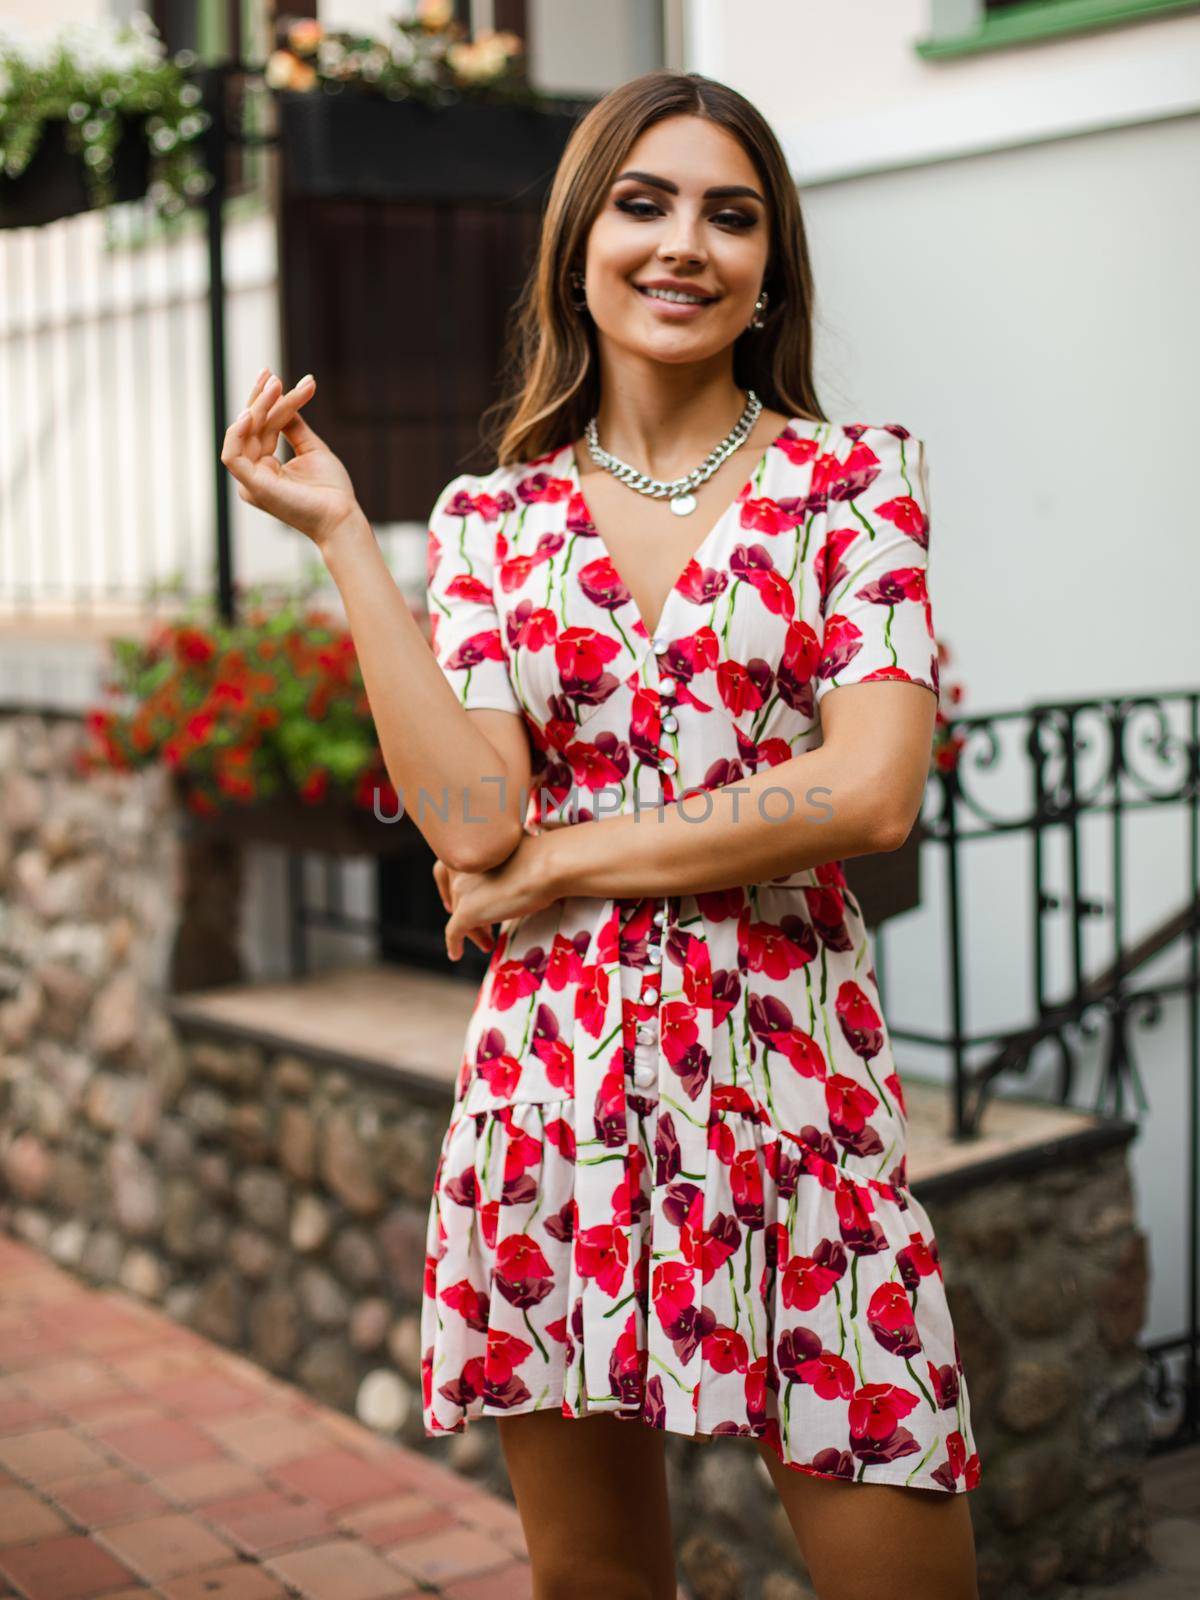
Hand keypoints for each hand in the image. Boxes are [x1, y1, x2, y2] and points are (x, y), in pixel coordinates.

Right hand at [220, 367, 359, 548]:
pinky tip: (250, 413)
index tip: (278, 378)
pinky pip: (232, 456)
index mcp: (264, 467)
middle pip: (251, 427)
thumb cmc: (331, 490)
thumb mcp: (311, 448)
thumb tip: (282, 398)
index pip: (260, 427)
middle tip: (274, 376)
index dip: (266, 401)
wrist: (342, 516)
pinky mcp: (252, 487)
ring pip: (244, 434)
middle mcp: (253, 474)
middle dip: (261, 398)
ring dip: (257, 407)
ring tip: (275, 386)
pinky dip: (237, 433)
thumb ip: (293, 425)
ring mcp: (251, 481)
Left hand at [439, 834, 562, 961]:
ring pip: (458, 915)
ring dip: (473, 931)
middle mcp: (458, 867)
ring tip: (489, 943)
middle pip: (456, 897)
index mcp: (465, 849)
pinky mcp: (466, 911)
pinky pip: (453, 932)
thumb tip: (498, 881)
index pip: (445, 872)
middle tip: (484, 931)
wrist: (545, 865)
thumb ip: (496, 866)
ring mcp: (460, 889)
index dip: (446, 889)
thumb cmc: (539, 856)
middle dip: (468, 914)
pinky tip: (456, 954)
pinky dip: (453, 944)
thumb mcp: (510, 856)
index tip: (450, 904)